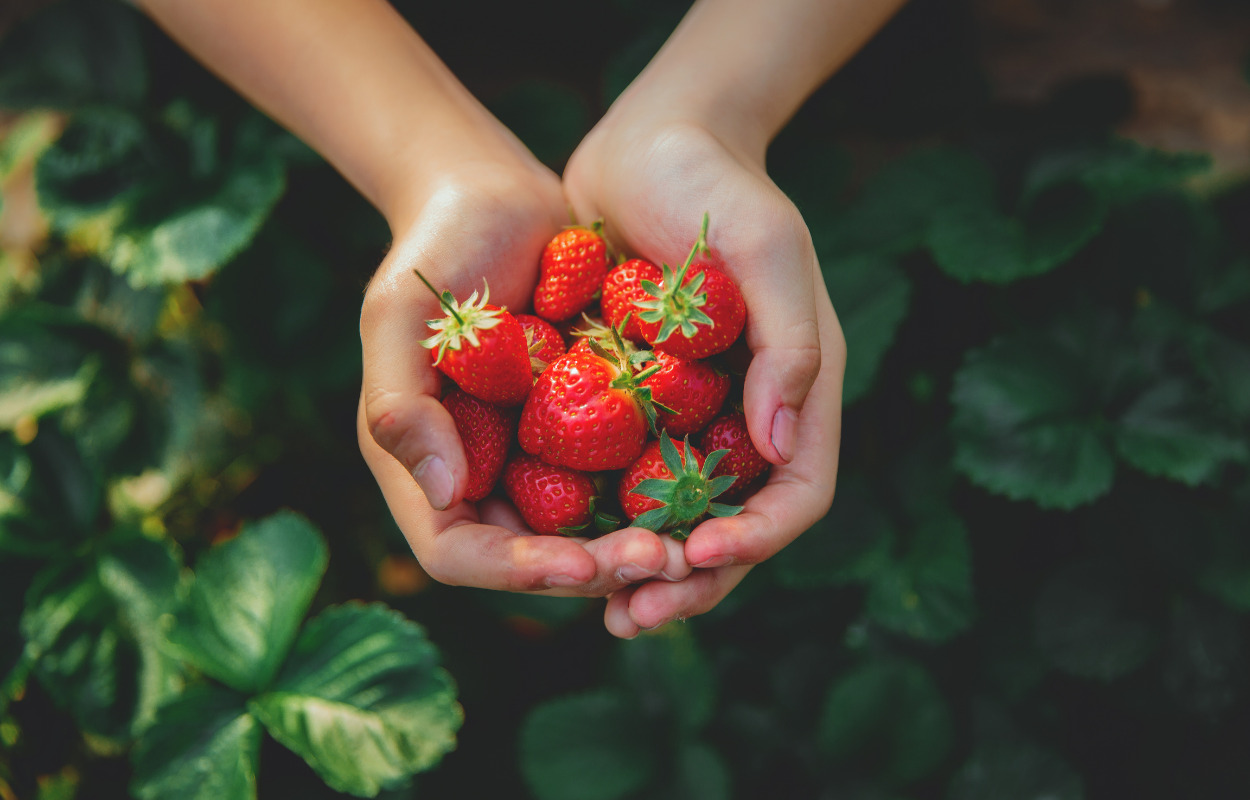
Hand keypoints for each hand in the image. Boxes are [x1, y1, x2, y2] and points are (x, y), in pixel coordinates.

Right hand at [358, 162, 691, 596]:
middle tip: (665, 558)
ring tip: (692, 539)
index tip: (584, 564)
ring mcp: (532, 455)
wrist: (496, 196)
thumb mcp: (401, 316)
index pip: (459, 552)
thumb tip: (439, 494)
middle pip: (533, 557)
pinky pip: (618, 478)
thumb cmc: (435, 248)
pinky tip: (704, 490)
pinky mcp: (582, 428)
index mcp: (424, 465)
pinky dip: (654, 494)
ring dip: (633, 543)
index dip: (518, 570)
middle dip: (596, 568)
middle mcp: (479, 475)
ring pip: (584, 531)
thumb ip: (401, 403)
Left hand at [564, 114, 845, 636]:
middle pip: (735, 526)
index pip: (796, 493)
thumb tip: (782, 447)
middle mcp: (749, 415)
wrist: (648, 142)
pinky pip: (624, 477)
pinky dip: (603, 518)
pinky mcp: (637, 403)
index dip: (755, 538)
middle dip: (693, 578)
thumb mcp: (767, 249)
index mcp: (797, 389)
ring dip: (645, 566)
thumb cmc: (715, 186)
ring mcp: (693, 414)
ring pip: (678, 516)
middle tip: (633, 615)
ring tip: (601, 607)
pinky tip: (559, 544)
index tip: (695, 553)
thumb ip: (791, 344)